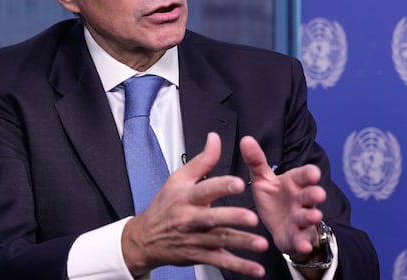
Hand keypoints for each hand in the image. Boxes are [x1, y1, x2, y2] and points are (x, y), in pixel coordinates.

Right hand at [122, 132, 268, 277]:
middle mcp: (190, 219)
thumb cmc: (165, 206)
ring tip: (261, 244)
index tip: (238, 183)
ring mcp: (195, 239)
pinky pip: (221, 261)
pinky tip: (255, 269)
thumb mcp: (178, 179)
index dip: (221, 186)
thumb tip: (215, 139)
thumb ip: (202, 160)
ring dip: (241, 243)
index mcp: (186, 197)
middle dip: (233, 218)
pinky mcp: (199, 255)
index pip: (204, 189)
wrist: (146, 238)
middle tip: (252, 217)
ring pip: (220, 241)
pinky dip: (239, 267)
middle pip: (213, 218)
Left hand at [239, 135, 325, 257]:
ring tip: (314, 216)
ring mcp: (301, 218)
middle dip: (315, 194)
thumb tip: (245, 139)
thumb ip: (256, 161)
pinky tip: (303, 245)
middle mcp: (301, 200)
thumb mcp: (263, 179)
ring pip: (309, 216)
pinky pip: (302, 240)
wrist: (279, 225)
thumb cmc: (274, 197)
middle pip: (310, 195)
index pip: (305, 175)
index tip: (313, 173)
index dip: (310, 174)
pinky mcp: (297, 237)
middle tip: (318, 193)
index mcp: (294, 183)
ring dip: (312, 216)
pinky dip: (303, 243)